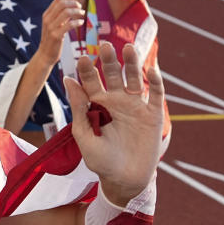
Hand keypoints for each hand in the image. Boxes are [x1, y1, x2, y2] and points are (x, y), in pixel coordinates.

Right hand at [34, 0, 85, 66]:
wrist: (45, 55)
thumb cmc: (52, 39)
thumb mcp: (54, 25)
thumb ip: (60, 16)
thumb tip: (72, 6)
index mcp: (46, 15)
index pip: (57, 0)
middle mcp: (47, 19)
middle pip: (62, 4)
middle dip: (74, 3)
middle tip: (81, 7)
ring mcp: (51, 27)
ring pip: (66, 12)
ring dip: (77, 11)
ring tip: (82, 14)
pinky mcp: (56, 36)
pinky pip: (69, 25)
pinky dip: (77, 22)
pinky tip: (81, 23)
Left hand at [64, 42, 164, 205]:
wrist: (124, 179)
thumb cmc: (100, 160)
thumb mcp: (84, 135)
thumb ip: (78, 108)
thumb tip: (67, 79)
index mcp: (98, 105)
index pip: (91, 82)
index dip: (86, 71)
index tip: (81, 58)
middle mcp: (117, 101)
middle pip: (113, 75)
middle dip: (109, 61)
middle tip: (104, 45)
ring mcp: (136, 106)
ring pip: (134, 78)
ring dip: (132, 63)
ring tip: (127, 48)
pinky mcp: (153, 114)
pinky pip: (155, 94)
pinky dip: (154, 82)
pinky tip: (150, 71)